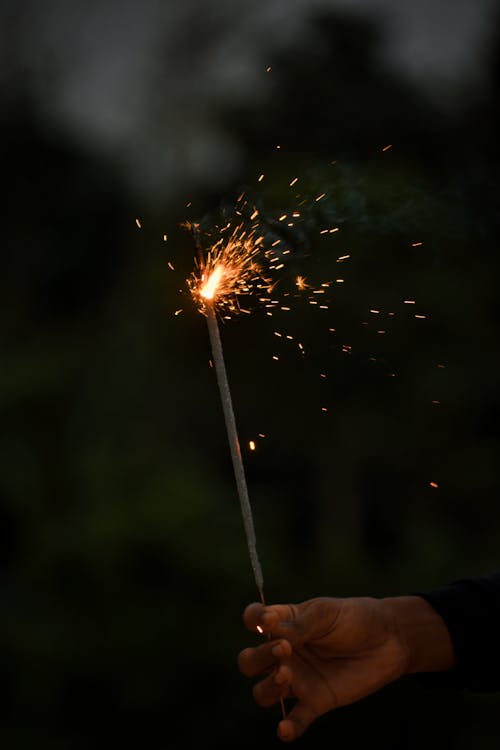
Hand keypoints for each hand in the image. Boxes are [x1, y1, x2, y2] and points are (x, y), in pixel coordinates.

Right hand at [238, 597, 408, 741]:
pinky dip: (287, 728)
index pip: (254, 619)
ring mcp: (298, 679)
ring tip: (288, 675)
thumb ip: (300, 625)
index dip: (253, 619)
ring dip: (268, 686)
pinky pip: (295, 720)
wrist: (389, 640)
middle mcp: (284, 653)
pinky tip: (286, 729)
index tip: (268, 620)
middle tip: (284, 649)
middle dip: (258, 657)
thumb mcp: (326, 613)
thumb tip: (274, 634)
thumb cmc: (355, 618)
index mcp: (284, 623)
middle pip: (250, 661)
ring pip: (263, 692)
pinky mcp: (316, 702)